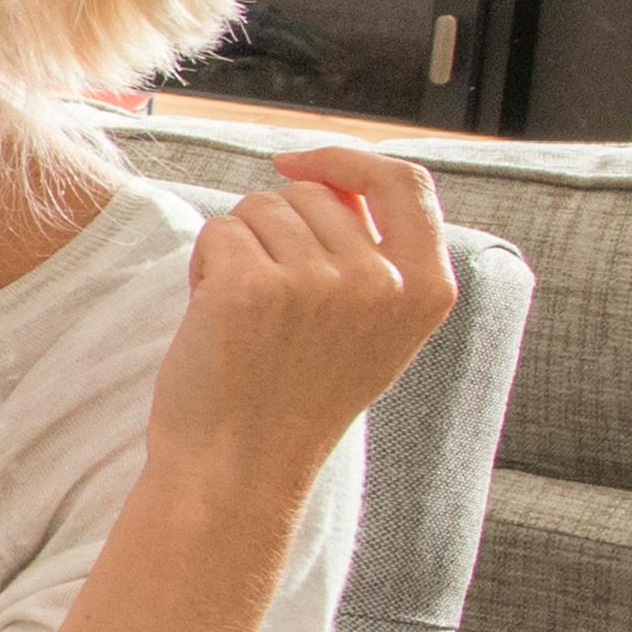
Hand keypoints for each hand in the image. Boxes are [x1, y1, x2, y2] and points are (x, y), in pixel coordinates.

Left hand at [150, 144, 450, 509]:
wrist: (238, 471)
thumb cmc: (292, 397)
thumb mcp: (368, 329)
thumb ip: (374, 254)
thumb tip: (336, 174)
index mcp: (427, 289)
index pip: (406, 182)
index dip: (348, 160)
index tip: (297, 162)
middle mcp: (381, 281)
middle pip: (313, 193)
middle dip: (275, 232)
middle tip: (268, 308)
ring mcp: (319, 282)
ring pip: (260, 208)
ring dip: (238, 249)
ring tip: (245, 319)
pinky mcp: (253, 286)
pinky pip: (219, 231)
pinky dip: (205, 265)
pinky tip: (213, 319)